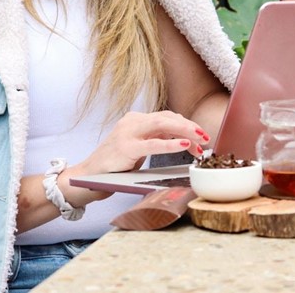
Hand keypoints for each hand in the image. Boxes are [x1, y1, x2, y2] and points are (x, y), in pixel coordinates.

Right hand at [79, 110, 208, 174]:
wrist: (89, 177)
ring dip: (185, 131)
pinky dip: (171, 144)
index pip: (166, 117)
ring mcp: (127, 133)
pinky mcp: (126, 148)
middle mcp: (131, 122)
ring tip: (200, 139)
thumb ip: (156, 139)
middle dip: (189, 125)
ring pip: (162, 125)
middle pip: (167, 118)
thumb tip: (185, 138)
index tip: (201, 137)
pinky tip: (185, 145)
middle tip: (206, 136)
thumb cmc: (115, 165)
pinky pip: (153, 144)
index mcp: (135, 120)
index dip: (186, 125)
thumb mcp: (139, 148)